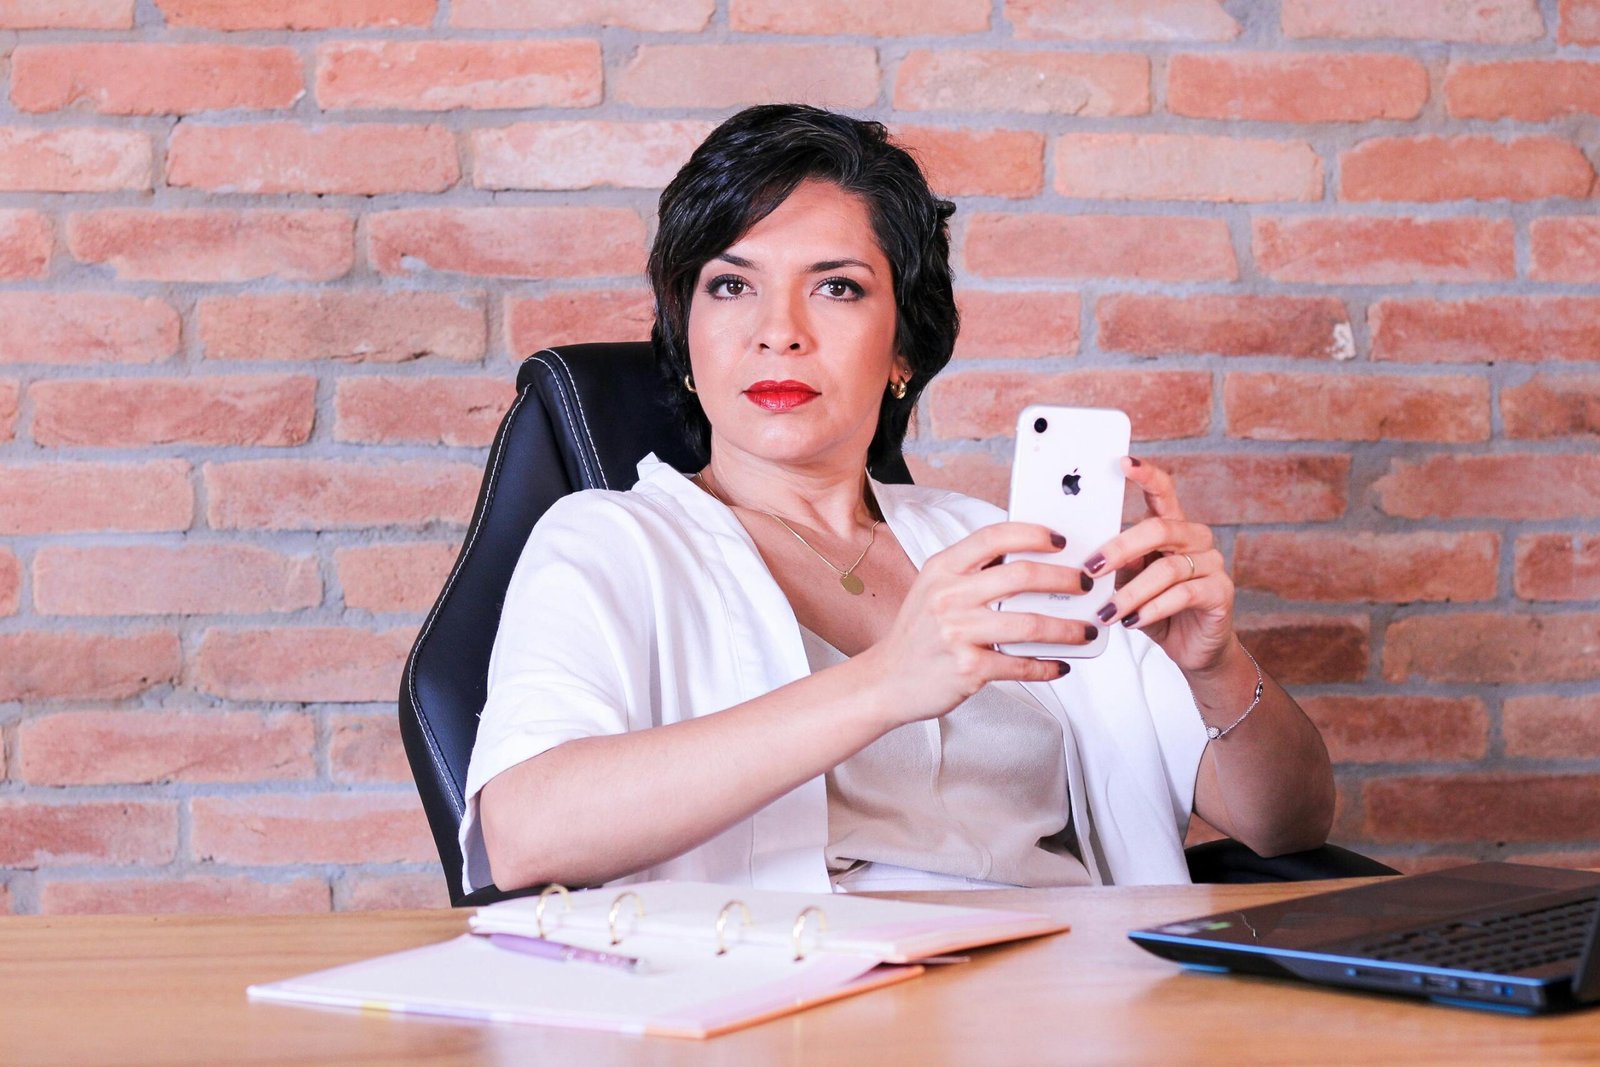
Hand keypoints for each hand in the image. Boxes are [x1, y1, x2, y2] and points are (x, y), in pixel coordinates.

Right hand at [859, 522, 1097, 728]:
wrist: (887, 681)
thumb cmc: (919, 633)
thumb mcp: (934, 589)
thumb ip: (974, 572)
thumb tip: (1032, 560)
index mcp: (942, 568)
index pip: (993, 536)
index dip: (1033, 533)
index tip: (1061, 540)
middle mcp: (948, 596)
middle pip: (1021, 576)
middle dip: (1065, 578)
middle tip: (1084, 584)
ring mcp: (957, 633)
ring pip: (1030, 624)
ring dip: (1068, 628)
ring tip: (1087, 629)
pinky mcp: (967, 669)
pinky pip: (1020, 665)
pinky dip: (1047, 666)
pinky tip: (1061, 664)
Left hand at [1084, 458, 1235, 673]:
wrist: (1193, 648)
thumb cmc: (1156, 610)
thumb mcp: (1129, 584)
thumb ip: (1117, 564)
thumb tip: (1086, 557)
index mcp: (1172, 527)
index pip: (1163, 492)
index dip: (1146, 475)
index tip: (1123, 462)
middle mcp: (1195, 538)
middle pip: (1159, 529)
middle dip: (1120, 549)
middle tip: (1090, 569)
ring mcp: (1212, 563)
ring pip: (1167, 569)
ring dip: (1131, 593)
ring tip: (1107, 612)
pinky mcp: (1221, 591)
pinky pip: (1183, 594)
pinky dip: (1152, 609)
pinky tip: (1133, 621)